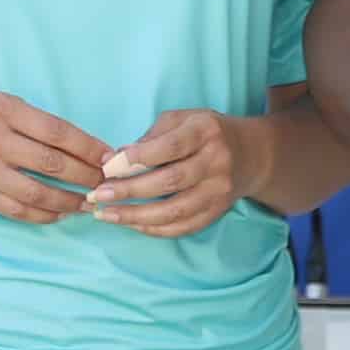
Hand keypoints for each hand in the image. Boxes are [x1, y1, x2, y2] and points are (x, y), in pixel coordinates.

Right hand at [0, 91, 109, 223]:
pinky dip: (44, 215)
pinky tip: (60, 214)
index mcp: (4, 110)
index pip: (60, 132)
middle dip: (88, 178)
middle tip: (108, 185)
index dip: (91, 148)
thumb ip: (34, 122)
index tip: (112, 159)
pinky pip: (17, 209)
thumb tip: (84, 147)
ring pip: (39, 192)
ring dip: (70, 202)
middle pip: (54, 164)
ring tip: (88, 203)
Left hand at [89, 110, 260, 238]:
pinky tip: (132, 224)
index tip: (107, 168)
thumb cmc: (205, 132)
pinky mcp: (218, 210)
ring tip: (106, 215)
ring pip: (176, 210)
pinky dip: (155, 229)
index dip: (136, 159)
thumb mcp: (180, 120)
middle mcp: (217, 161)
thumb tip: (112, 162)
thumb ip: (148, 138)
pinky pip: (185, 226)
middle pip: (170, 182)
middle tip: (98, 195)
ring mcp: (219, 190)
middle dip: (129, 191)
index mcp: (205, 131)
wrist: (252, 154)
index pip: (169, 147)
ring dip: (137, 216)